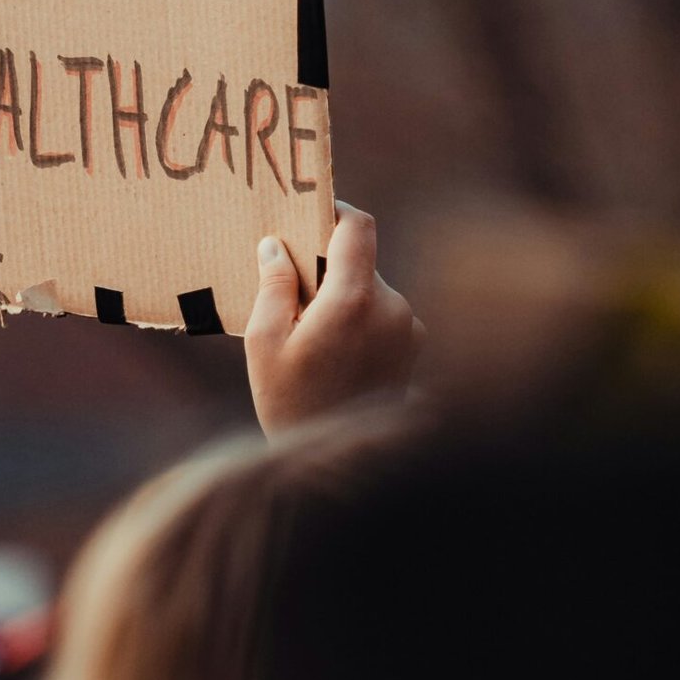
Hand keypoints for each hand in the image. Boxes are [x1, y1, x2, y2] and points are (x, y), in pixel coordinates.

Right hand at [244, 202, 422, 436]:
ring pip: (371, 290)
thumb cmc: (291, 405)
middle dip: (329, 269)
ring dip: (344, 299)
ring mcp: (409, 328)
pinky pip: (384, 316)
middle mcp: (391, 307)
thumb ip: (273, 286)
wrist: (337, 468)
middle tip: (294, 294)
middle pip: (360, 261)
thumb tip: (277, 245)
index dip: (336, 211)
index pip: (359, 226)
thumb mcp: (264, 343)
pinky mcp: (415, 348)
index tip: (314, 215)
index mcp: (353, 300)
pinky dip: (361, 322)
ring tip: (313, 337)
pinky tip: (336, 355)